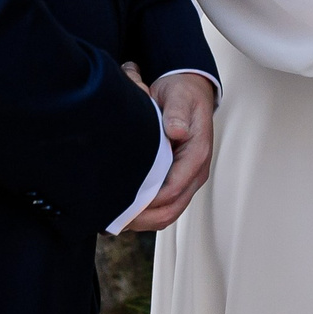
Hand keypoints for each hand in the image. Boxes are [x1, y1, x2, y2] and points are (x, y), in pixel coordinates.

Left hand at [123, 71, 215, 231]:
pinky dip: (146, 215)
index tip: (125, 204)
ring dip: (144, 221)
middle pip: (172, 208)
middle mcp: (195, 172)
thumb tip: (176, 131)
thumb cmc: (182, 95)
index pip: (174, 188)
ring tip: (116, 221)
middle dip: (144, 218)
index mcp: (197, 153)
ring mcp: (187, 179)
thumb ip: (177, 113)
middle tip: (115, 219)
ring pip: (168, 213)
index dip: (149, 201)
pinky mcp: (178, 181)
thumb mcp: (179, 97)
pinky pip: (164, 207)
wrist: (189, 92)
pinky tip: (125, 214)